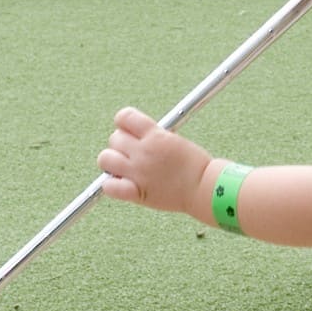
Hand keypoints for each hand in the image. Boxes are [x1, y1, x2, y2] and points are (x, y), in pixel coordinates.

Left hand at [97, 107, 213, 219]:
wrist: (206, 189)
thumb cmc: (196, 166)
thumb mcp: (176, 141)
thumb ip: (155, 137)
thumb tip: (138, 135)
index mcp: (155, 135)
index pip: (124, 117)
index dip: (124, 124)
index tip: (130, 132)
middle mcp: (143, 151)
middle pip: (114, 138)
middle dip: (121, 145)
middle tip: (133, 154)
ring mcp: (138, 172)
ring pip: (105, 159)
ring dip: (112, 162)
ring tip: (124, 169)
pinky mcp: (137, 193)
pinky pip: (108, 186)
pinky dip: (111, 185)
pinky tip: (121, 185)